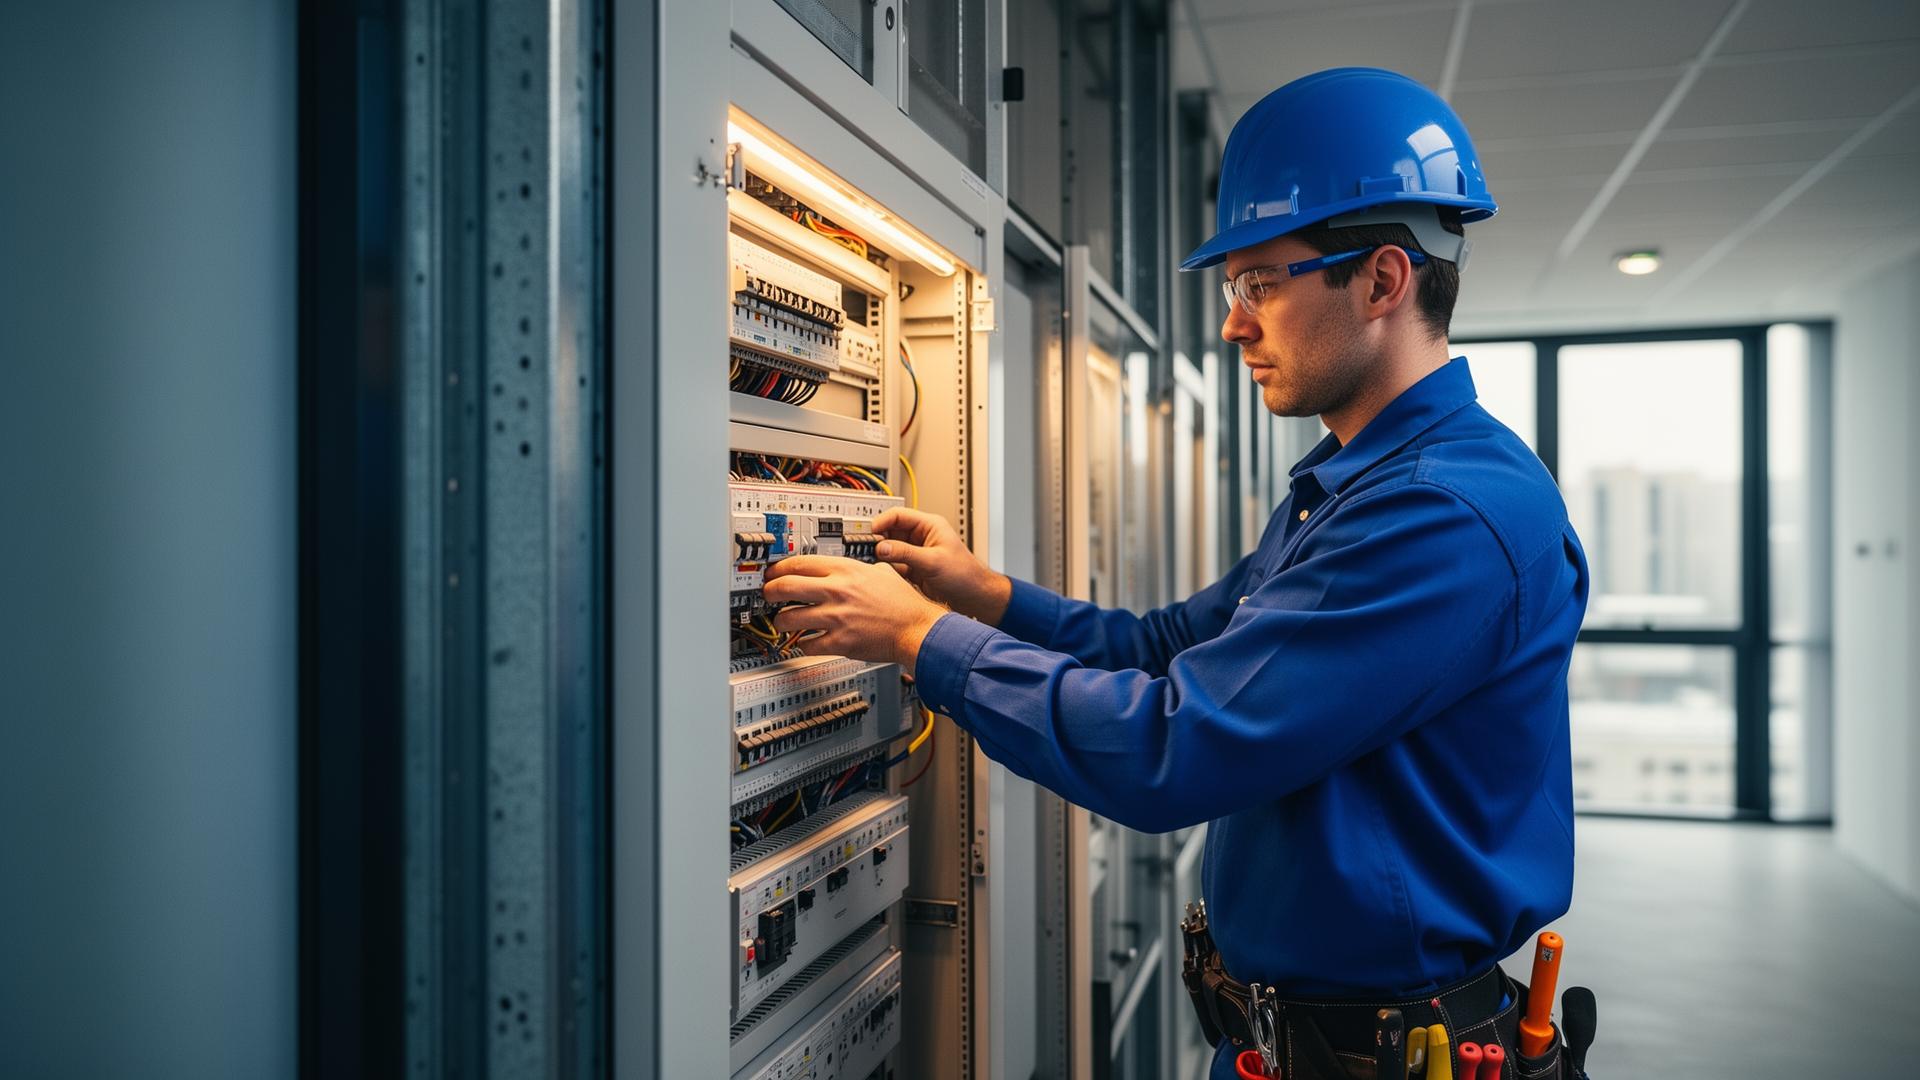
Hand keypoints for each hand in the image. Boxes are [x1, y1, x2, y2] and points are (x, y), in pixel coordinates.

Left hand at [764, 555, 950, 673]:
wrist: (917, 629)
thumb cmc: (904, 603)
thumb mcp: (881, 571)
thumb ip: (859, 568)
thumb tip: (847, 568)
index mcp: (846, 570)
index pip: (799, 562)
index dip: (779, 568)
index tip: (773, 572)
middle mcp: (836, 591)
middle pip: (785, 586)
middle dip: (769, 591)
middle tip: (768, 594)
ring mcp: (835, 617)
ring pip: (788, 618)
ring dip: (780, 621)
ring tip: (782, 622)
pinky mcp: (839, 642)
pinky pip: (806, 644)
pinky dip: (801, 644)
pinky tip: (805, 642)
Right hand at [870, 508, 1012, 625]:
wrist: (974, 597)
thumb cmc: (966, 575)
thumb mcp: (933, 561)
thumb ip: (906, 553)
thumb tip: (882, 547)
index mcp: (929, 526)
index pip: (898, 515)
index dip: (881, 522)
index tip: (869, 532)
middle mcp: (920, 538)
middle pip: (890, 532)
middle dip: (877, 540)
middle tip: (863, 549)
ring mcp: (915, 554)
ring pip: (889, 550)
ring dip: (881, 556)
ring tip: (871, 563)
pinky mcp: (913, 571)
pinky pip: (893, 566)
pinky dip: (886, 570)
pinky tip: (881, 575)